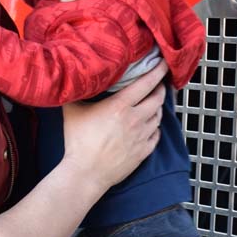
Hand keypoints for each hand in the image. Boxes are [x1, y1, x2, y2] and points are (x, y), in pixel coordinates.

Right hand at [60, 61, 166, 191]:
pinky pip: (156, 135)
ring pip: (158, 116)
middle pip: (158, 99)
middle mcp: (136, 119)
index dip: (158, 71)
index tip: (164, 63)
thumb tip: (73, 81)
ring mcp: (141, 137)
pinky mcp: (143, 152)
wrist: (86, 173)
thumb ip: (77, 94)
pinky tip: (150, 125)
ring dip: (157, 108)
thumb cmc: (78, 142)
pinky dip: (155, 127)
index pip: (146, 83)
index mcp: (121, 106)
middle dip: (160, 88)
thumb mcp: (73, 112)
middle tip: (159, 83)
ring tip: (153, 103)